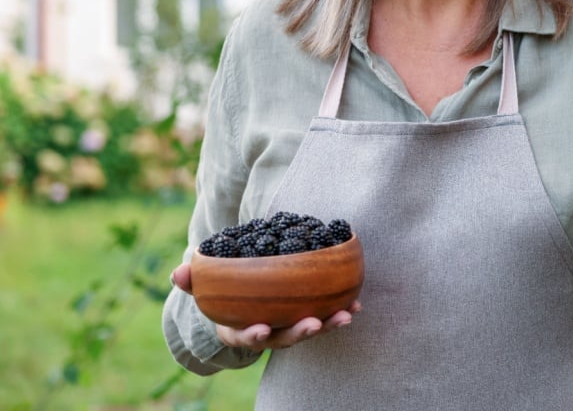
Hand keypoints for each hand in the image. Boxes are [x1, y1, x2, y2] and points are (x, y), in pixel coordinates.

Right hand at [170, 263, 360, 349]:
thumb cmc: (224, 295)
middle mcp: (269, 332)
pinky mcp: (308, 316)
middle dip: (300, 333)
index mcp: (241, 329)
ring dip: (329, 324)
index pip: (248, 336)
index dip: (255, 335)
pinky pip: (326, 316)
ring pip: (310, 329)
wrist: (244, 301)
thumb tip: (178, 273)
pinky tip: (357, 304)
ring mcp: (290, 326)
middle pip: (286, 337)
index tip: (262, 329)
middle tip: (314, 324)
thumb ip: (193, 282)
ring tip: (347, 315)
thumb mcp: (205, 290)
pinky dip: (341, 311)